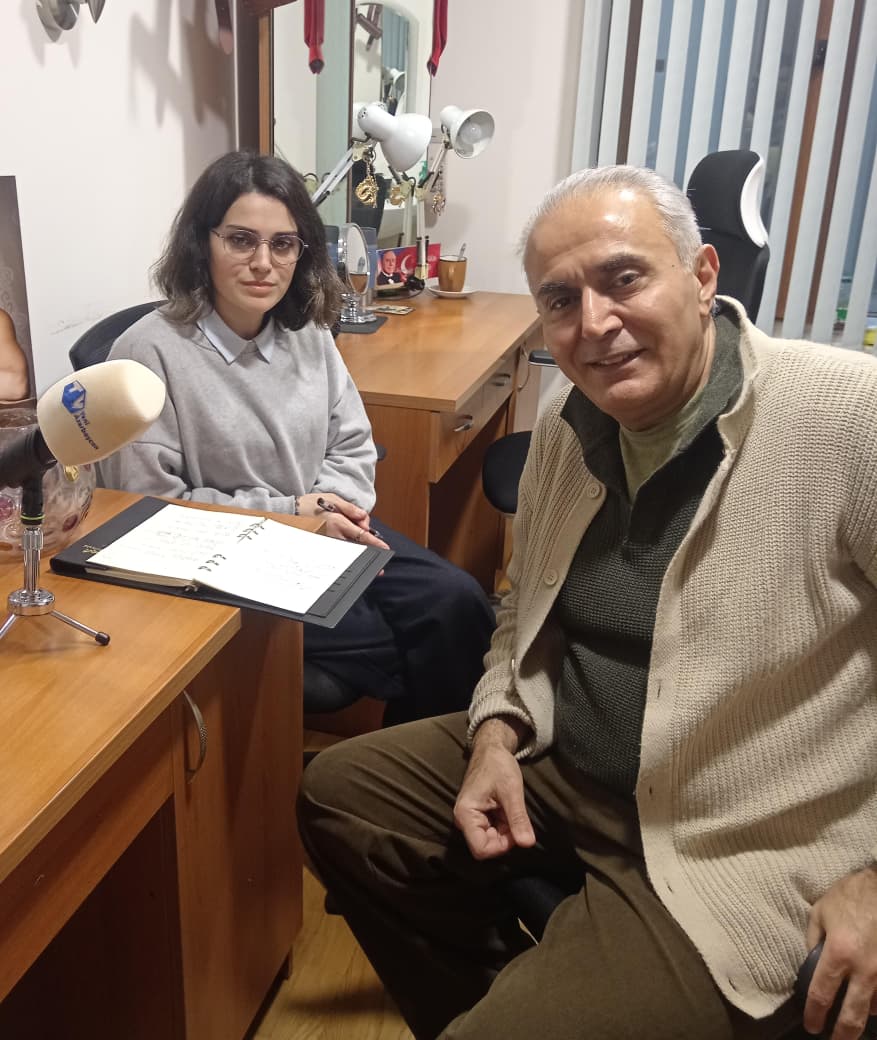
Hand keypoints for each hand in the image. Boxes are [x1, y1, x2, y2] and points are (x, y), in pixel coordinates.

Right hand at [297, 493, 388, 549]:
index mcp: (338, 522)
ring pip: (349, 549)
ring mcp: (328, 543)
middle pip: (357, 546)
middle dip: (367, 547)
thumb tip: (364, 518)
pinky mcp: (323, 546)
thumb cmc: (312, 504)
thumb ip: (351, 509)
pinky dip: (347, 548)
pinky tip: (348, 543)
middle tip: (371, 546)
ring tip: (355, 539)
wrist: (290, 512)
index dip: (375, 543)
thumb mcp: (333, 499)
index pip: (361, 535)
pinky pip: (340, 550)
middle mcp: (334, 535)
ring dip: (357, 548)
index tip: (385, 550)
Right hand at [453, 717, 535, 859]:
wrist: (491, 750)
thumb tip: (528, 844)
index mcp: (466, 815)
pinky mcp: (478, 818)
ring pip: (491, 840)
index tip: (515, 829)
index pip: (481, 850)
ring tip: (509, 808)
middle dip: (505, 837)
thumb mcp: (511, 792)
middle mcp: (464, 821)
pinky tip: (506, 809)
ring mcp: (470, 820)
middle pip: (487, 846)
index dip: (502, 846)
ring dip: (506, 830)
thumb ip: (518, 819)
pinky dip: (504, 825)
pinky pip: (492, 832)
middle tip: (514, 815)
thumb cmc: (498, 765)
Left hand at [803, 865, 876, 1038]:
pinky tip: (871, 1003)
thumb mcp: (821, 912)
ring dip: (862, 1015)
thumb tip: (811, 962)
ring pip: (874, 1009)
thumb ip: (813, 940)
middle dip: (842, 1034)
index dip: (815, 1014)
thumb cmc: (850, 895)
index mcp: (838, 952)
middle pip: (852, 1015)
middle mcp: (864, 969)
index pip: (822, 993)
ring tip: (853, 1017)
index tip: (812, 1025)